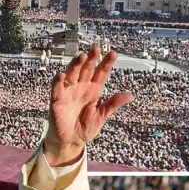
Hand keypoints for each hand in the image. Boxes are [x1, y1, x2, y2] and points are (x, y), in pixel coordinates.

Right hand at [44, 46, 133, 164]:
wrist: (71, 140)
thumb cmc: (86, 127)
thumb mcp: (102, 115)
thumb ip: (113, 104)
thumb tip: (130, 95)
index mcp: (94, 89)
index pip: (101, 73)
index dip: (106, 63)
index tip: (113, 53)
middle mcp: (82, 87)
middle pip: (87, 69)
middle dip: (91, 59)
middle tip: (96, 49)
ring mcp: (69, 92)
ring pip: (72, 74)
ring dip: (76, 65)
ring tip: (82, 56)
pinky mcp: (58, 100)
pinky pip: (57, 88)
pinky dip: (58, 82)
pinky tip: (62, 75)